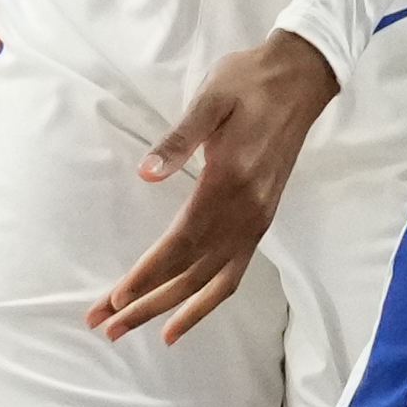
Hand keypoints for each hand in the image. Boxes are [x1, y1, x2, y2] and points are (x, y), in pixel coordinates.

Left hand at [87, 32, 338, 344]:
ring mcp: (258, 219)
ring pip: (212, 282)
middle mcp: (247, 212)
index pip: (180, 244)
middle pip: (191, 273)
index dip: (145, 276)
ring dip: (171, 310)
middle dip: (146, 303)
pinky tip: (183, 317)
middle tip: (106, 325)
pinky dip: (207, 301)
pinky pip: (234, 274)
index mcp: (230, 182)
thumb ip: (178, 139)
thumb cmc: (248, 81)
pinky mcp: (262, 219)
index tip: (113, 300)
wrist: (301, 77)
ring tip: (133, 328)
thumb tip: (146, 173)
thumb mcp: (210, 98)